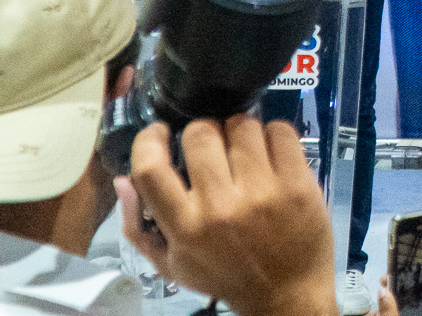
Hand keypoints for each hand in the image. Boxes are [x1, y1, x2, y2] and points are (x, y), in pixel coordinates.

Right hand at [118, 117, 337, 315]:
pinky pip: (280, 131)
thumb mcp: (173, 265)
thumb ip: (139, 226)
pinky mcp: (298, 183)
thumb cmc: (225, 276)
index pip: (150, 167)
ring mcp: (263, 192)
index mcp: (186, 227)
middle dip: (202, 132)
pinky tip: (270, 152)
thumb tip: (122, 179)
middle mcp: (221, 206)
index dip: (149, 139)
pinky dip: (273, 134)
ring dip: (239, 132)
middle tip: (213, 147)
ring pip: (242, 125)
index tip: (159, 132)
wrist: (286, 295)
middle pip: (200, 133)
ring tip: (243, 151)